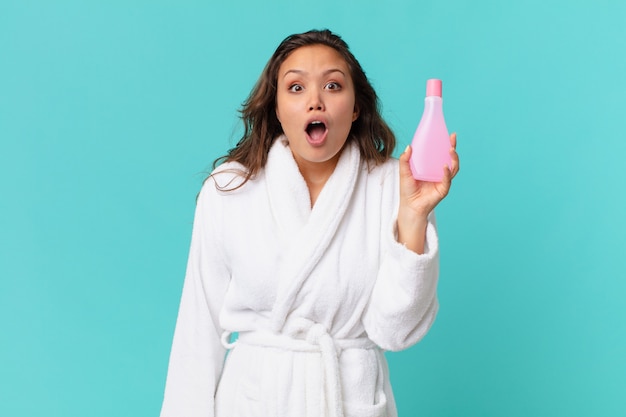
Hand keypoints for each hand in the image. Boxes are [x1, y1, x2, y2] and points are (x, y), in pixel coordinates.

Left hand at [397, 133, 458, 252]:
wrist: (409, 206)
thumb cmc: (407, 190)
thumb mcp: (404, 172)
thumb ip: (405, 160)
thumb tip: (409, 146)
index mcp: (432, 166)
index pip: (440, 153)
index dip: (445, 143)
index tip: (449, 134)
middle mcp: (439, 172)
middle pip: (450, 158)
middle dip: (453, 148)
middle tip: (452, 138)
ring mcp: (443, 181)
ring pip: (453, 168)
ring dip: (453, 159)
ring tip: (450, 150)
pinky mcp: (443, 190)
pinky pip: (447, 180)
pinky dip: (447, 173)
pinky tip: (445, 167)